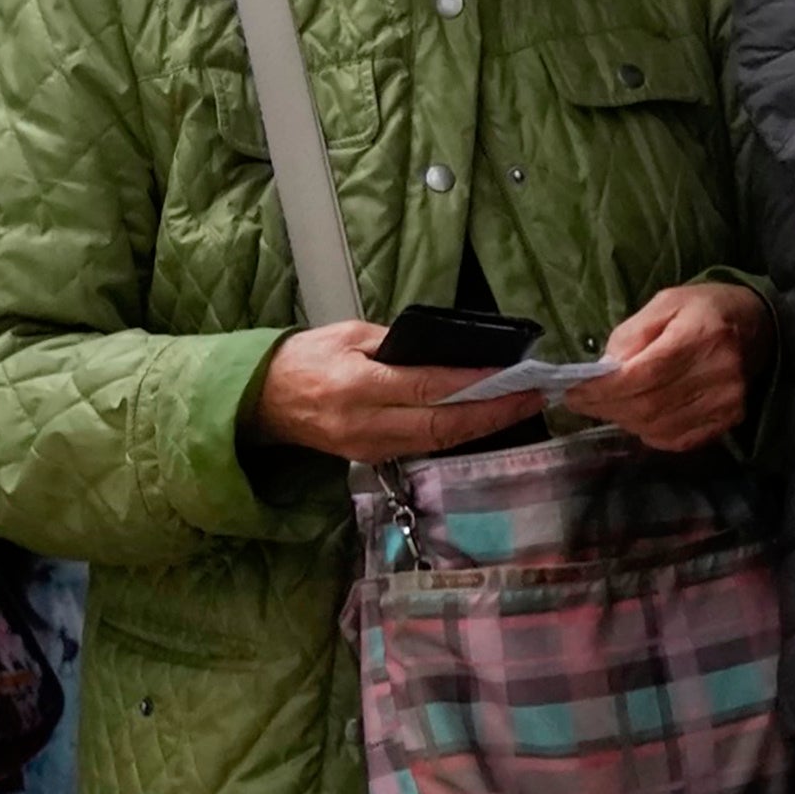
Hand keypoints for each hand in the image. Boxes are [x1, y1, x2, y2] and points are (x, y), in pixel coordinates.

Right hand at [242, 320, 544, 465]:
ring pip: (439, 441)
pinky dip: (458, 434)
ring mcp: (368, 446)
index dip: (477, 383)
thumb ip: (399, 344)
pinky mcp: (370, 458)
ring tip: (522, 405)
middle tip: (534, 395)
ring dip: (484, 425)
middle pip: (443, 425)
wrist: (260, 399)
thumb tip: (451, 352)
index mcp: (357, 386)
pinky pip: (424, 447)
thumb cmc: (304, 359)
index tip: (515, 373)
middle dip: (495, 412)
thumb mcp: (349, 335)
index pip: (430, 387)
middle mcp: (365, 423)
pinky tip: (484, 419)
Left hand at [570, 281, 763, 452]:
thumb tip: (604, 369)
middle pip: (649, 406)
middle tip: (583, 402)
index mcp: (702, 335)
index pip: (644, 374)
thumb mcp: (665, 303)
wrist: (757, 326)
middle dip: (607, 408)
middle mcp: (720, 373)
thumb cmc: (705, 309)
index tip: (573, 392)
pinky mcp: (730, 420)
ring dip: (626, 421)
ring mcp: (728, 401)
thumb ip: (632, 334)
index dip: (603, 389)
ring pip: (660, 427)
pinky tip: (642, 418)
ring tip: (611, 406)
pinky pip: (679, 440)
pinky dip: (651, 434)